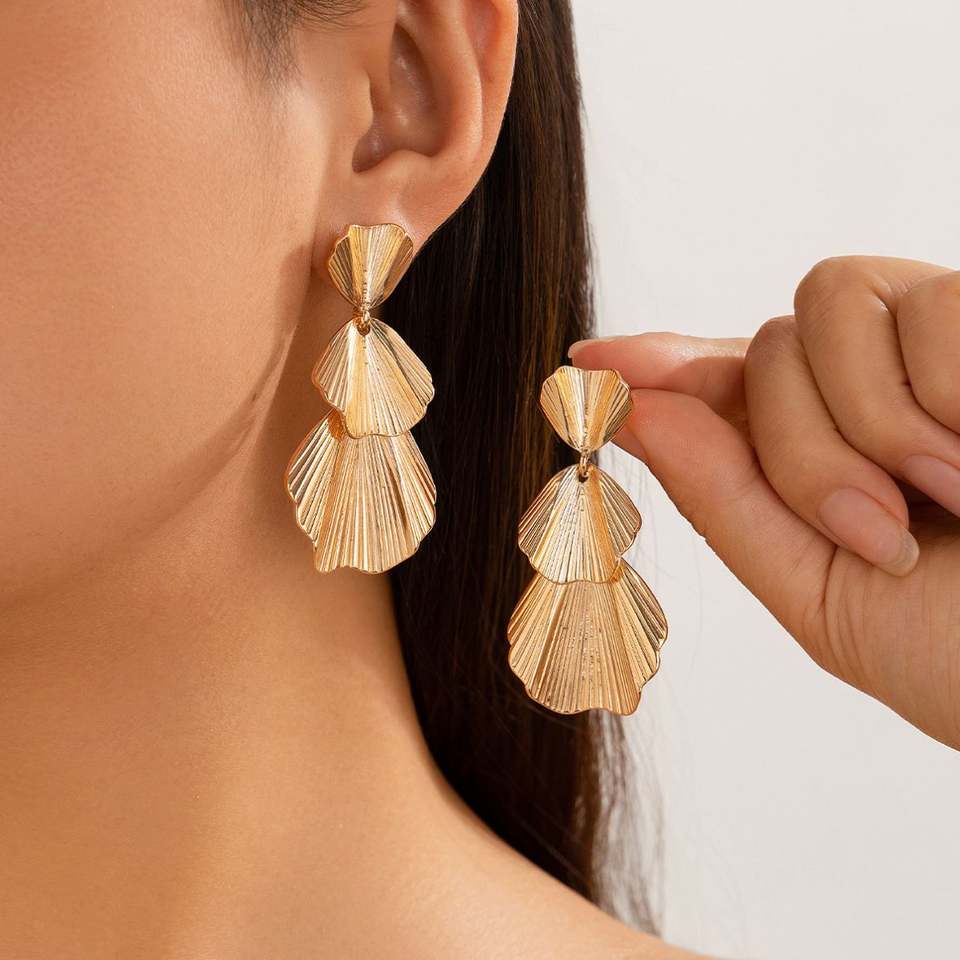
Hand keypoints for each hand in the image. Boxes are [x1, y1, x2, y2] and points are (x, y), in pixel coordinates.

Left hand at [571, 256, 959, 749]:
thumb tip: (632, 413)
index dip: (653, 366)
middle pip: (759, 346)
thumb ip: (727, 500)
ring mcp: (942, 345)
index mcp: (821, 453)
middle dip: (796, 447)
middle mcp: (874, 388)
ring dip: (866, 420)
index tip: (586, 362)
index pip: (720, 384)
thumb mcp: (820, 592)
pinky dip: (948, 391)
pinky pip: (930, 302)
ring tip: (951, 496)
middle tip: (879, 531)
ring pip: (826, 302)